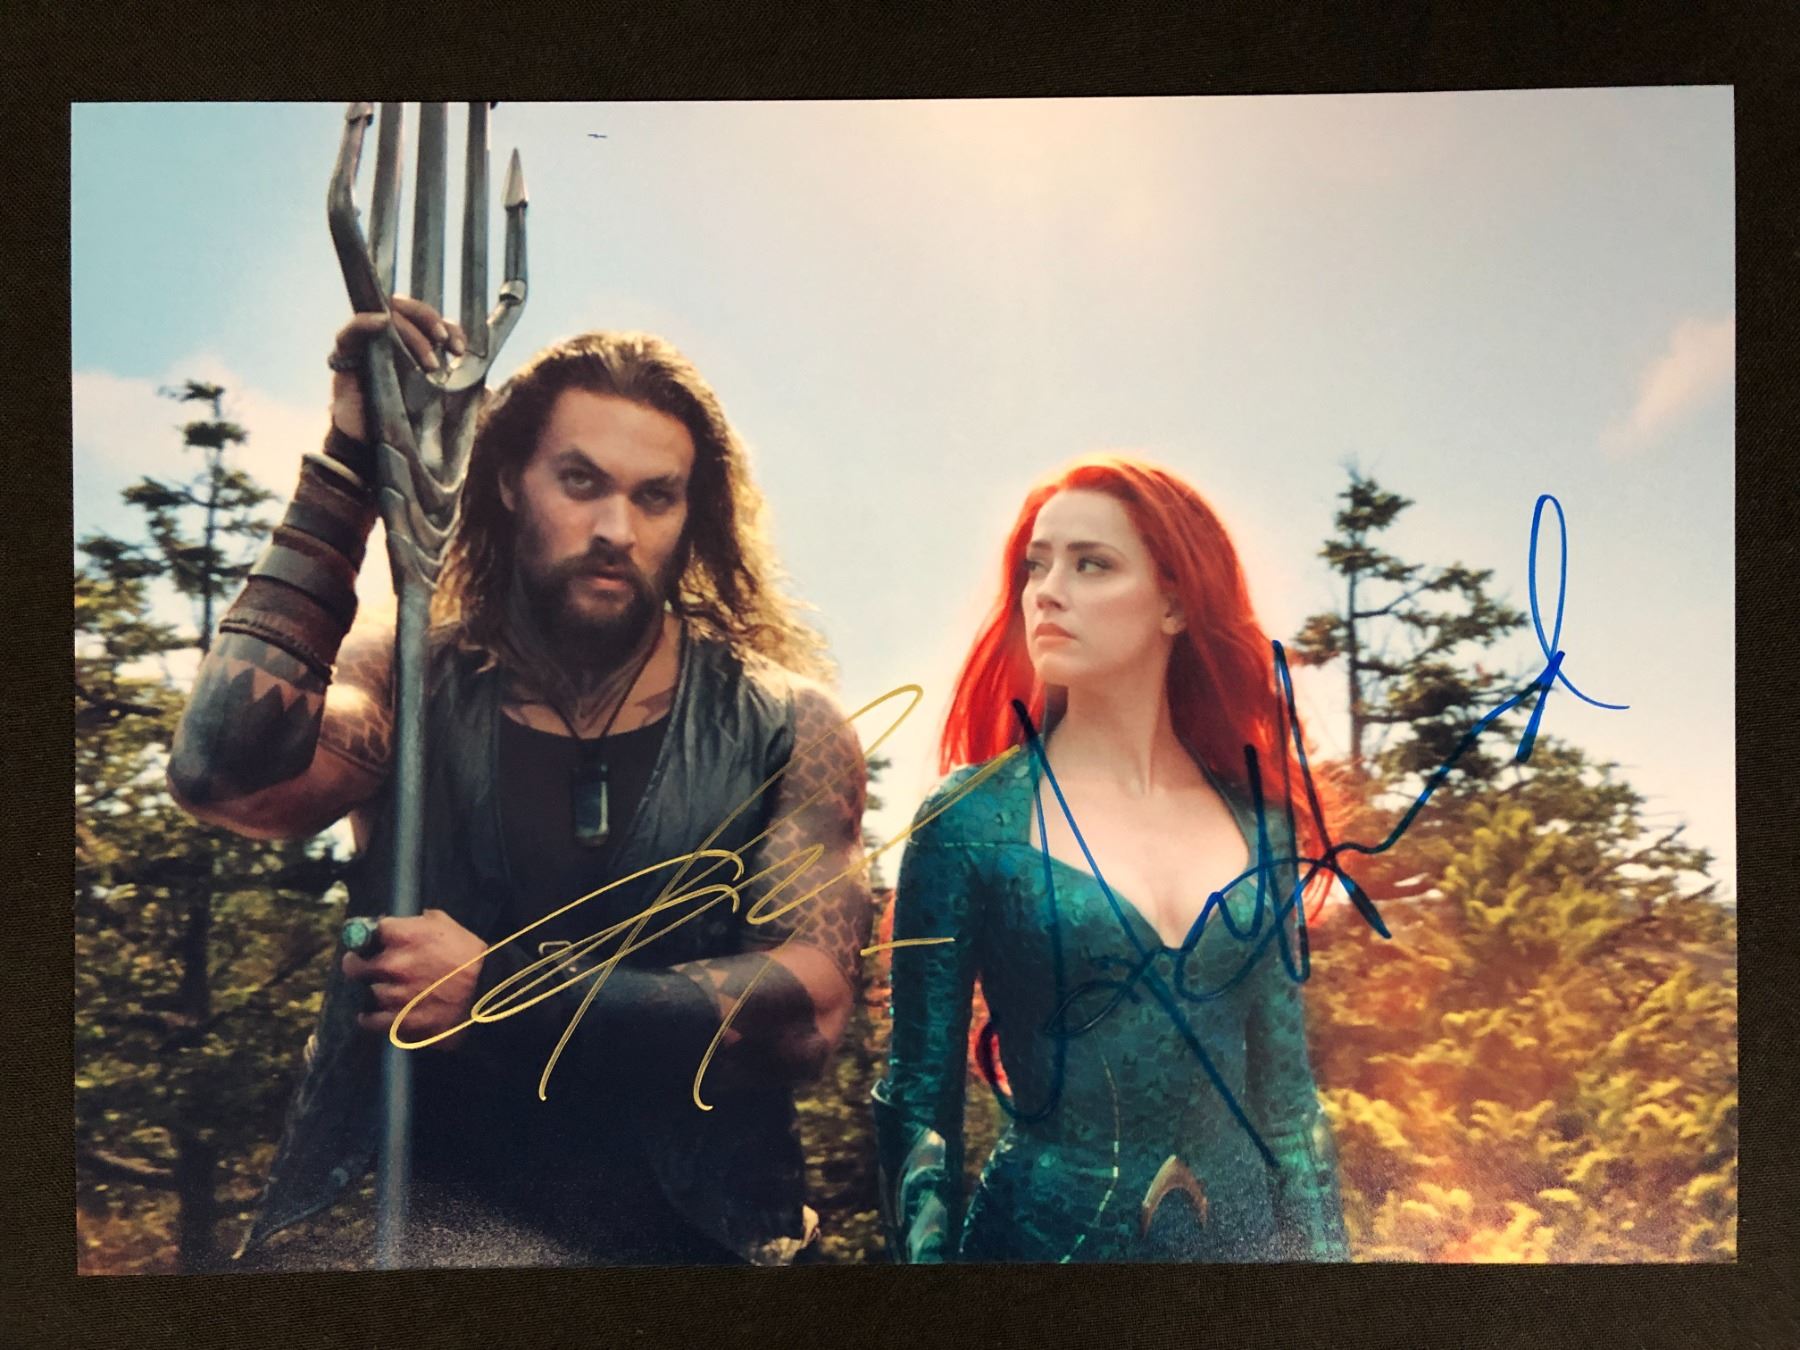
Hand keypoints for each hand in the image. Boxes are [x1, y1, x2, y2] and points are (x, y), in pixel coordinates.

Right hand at [327, 295, 466, 441]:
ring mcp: (367, 345)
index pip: (431, 323)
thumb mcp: (444, 409)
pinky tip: (382, 323)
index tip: (460, 349)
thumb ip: (467, 398)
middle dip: (430, 319)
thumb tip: (492, 391)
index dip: (449, 327)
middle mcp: (392, 341)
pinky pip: (351, 330)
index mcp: (415, 348)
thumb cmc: (408, 425)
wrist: (376, 452)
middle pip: (407, 309)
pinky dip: (365, 322)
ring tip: (428, 360)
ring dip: (409, 329)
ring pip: (385, 315)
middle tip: (445, 343)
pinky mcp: (345, 356)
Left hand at [342, 907, 485, 1046]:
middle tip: (363, 965)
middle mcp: (391, 964)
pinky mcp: (397, 1021)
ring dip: (374, 990)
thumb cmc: (470, 956)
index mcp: (403, 935)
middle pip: (354, 964)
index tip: (369, 941)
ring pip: (366, 992)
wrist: (489, 992)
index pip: (367, 931)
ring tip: (385, 991)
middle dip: (357, 963)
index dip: (369, 936)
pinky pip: (369, 1020)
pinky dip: (369, 1017)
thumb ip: (419, 921)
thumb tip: (402, 922)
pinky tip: (372, 1014)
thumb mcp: (447, 925)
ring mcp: (392, 994)